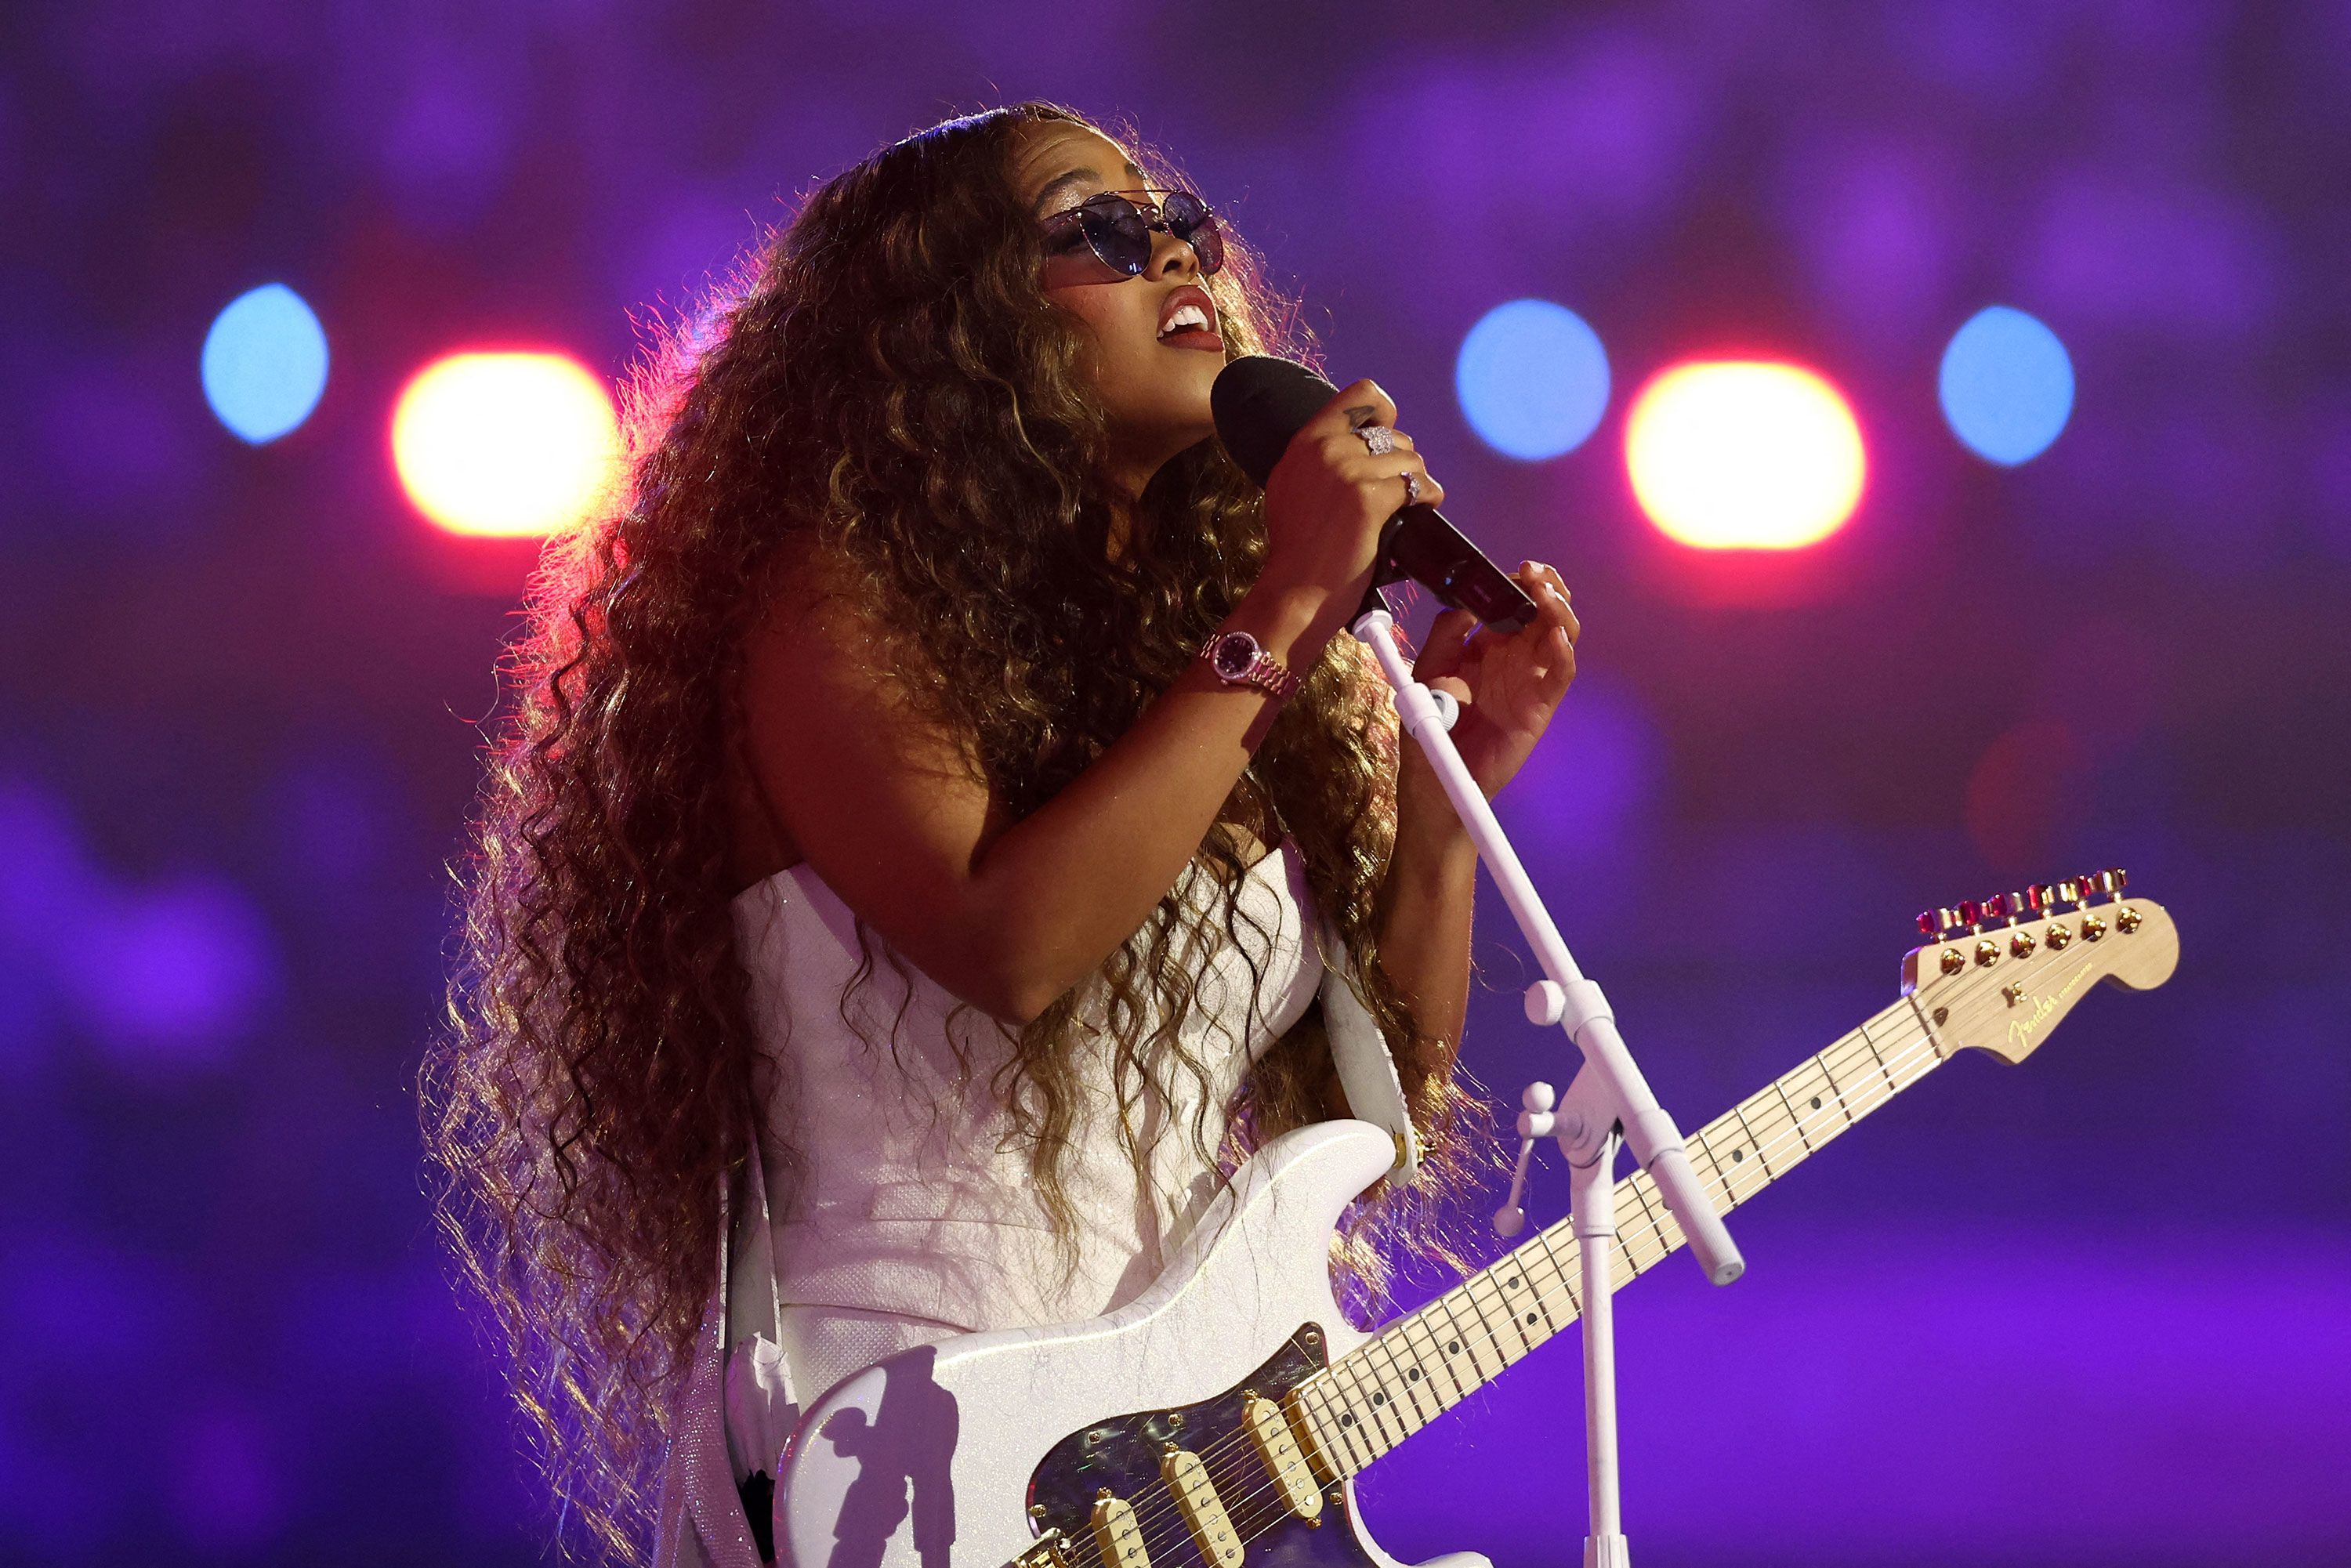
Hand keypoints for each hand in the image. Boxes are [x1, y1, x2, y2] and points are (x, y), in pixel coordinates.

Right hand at [1253, 379, 1446, 642]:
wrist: (1295, 590)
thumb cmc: (1297, 550)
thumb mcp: (1290, 488)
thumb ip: (1316, 460)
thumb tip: (1355, 446)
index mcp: (1306, 442)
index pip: (1361, 395)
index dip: (1384, 413)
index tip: (1387, 438)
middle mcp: (1325, 448)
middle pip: (1392, 435)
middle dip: (1402, 461)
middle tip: (1398, 489)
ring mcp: (1346, 471)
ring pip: (1409, 459)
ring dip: (1416, 482)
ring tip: (1408, 505)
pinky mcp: (1368, 498)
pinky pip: (1416, 486)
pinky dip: (1428, 497)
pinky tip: (1422, 510)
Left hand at [1405, 561, 1579, 800]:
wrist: (1438, 779)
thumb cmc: (1431, 726)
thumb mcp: (1428, 670)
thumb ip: (1446, 634)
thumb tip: (1468, 604)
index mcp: (1487, 644)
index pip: (1514, 602)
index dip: (1519, 582)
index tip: (1515, 569)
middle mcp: (1514, 657)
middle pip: (1544, 612)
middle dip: (1546, 587)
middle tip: (1534, 574)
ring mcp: (1530, 679)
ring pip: (1561, 635)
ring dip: (1559, 611)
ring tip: (1545, 596)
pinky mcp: (1540, 705)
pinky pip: (1561, 675)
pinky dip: (1564, 654)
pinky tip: (1555, 638)